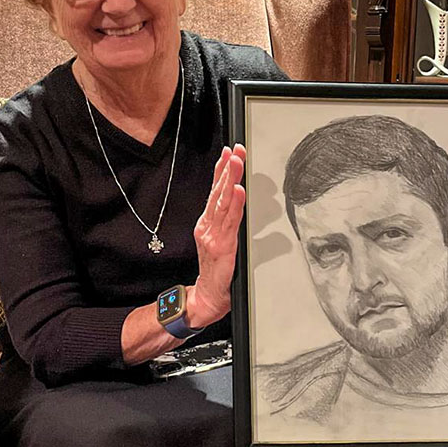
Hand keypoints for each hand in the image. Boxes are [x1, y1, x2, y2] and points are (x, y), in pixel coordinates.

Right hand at [188, 144, 246, 328]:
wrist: (208, 296)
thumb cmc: (216, 270)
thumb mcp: (219, 240)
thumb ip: (226, 221)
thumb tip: (238, 202)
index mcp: (208, 222)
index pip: (215, 191)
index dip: (221, 170)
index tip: (228, 151)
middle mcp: (208, 226)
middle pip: (218, 192)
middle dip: (228, 168)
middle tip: (235, 150)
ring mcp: (213, 235)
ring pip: (224, 202)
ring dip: (231, 180)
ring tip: (237, 162)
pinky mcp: (222, 245)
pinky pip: (230, 221)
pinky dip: (235, 203)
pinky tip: (240, 190)